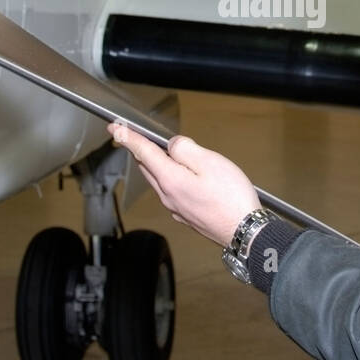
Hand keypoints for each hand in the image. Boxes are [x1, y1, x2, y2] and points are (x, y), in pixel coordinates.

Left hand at [107, 122, 260, 245]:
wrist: (244, 232)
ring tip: (156, 151)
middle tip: (130, 135)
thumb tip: (171, 144)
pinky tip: (179, 175)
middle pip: (147, 167)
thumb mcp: (210, 162)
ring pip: (157, 180)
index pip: (143, 152)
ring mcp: (176, 208)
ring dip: (152, 163)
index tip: (115, 127)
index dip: (128, 137)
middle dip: (138, 149)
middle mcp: (167, 195)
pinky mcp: (185, 215)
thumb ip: (185, 149)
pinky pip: (169, 191)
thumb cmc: (231, 198)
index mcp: (170, 179)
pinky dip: (167, 177)